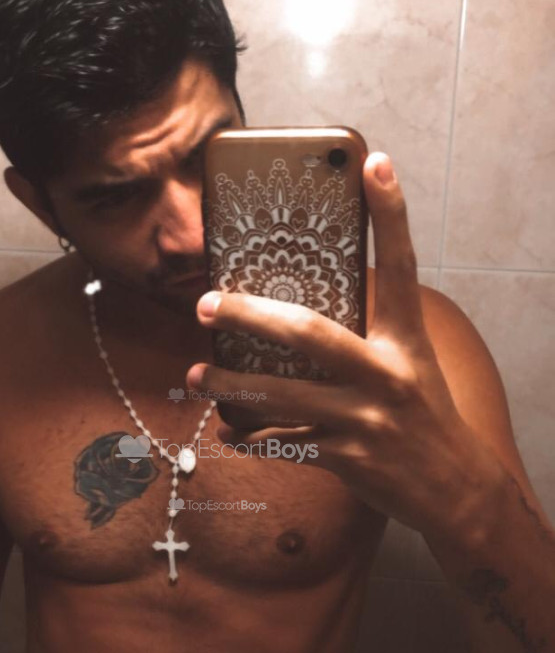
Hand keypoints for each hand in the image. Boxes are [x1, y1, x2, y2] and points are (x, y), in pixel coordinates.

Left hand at [187, 152, 500, 537]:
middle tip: (207, 302)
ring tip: (198, 374)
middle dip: (249, 315)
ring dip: (231, 384)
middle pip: (308, 333)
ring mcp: (366, 418)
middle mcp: (387, 374)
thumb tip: (299, 317)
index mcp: (406, 341)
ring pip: (281, 394)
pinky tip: (230, 432)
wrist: (454, 490)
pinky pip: (285, 441)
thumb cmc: (424, 418)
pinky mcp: (348, 456)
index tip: (372, 162)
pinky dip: (252, 436)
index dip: (390, 213)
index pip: (401, 266)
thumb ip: (367, 339)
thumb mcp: (410, 367)